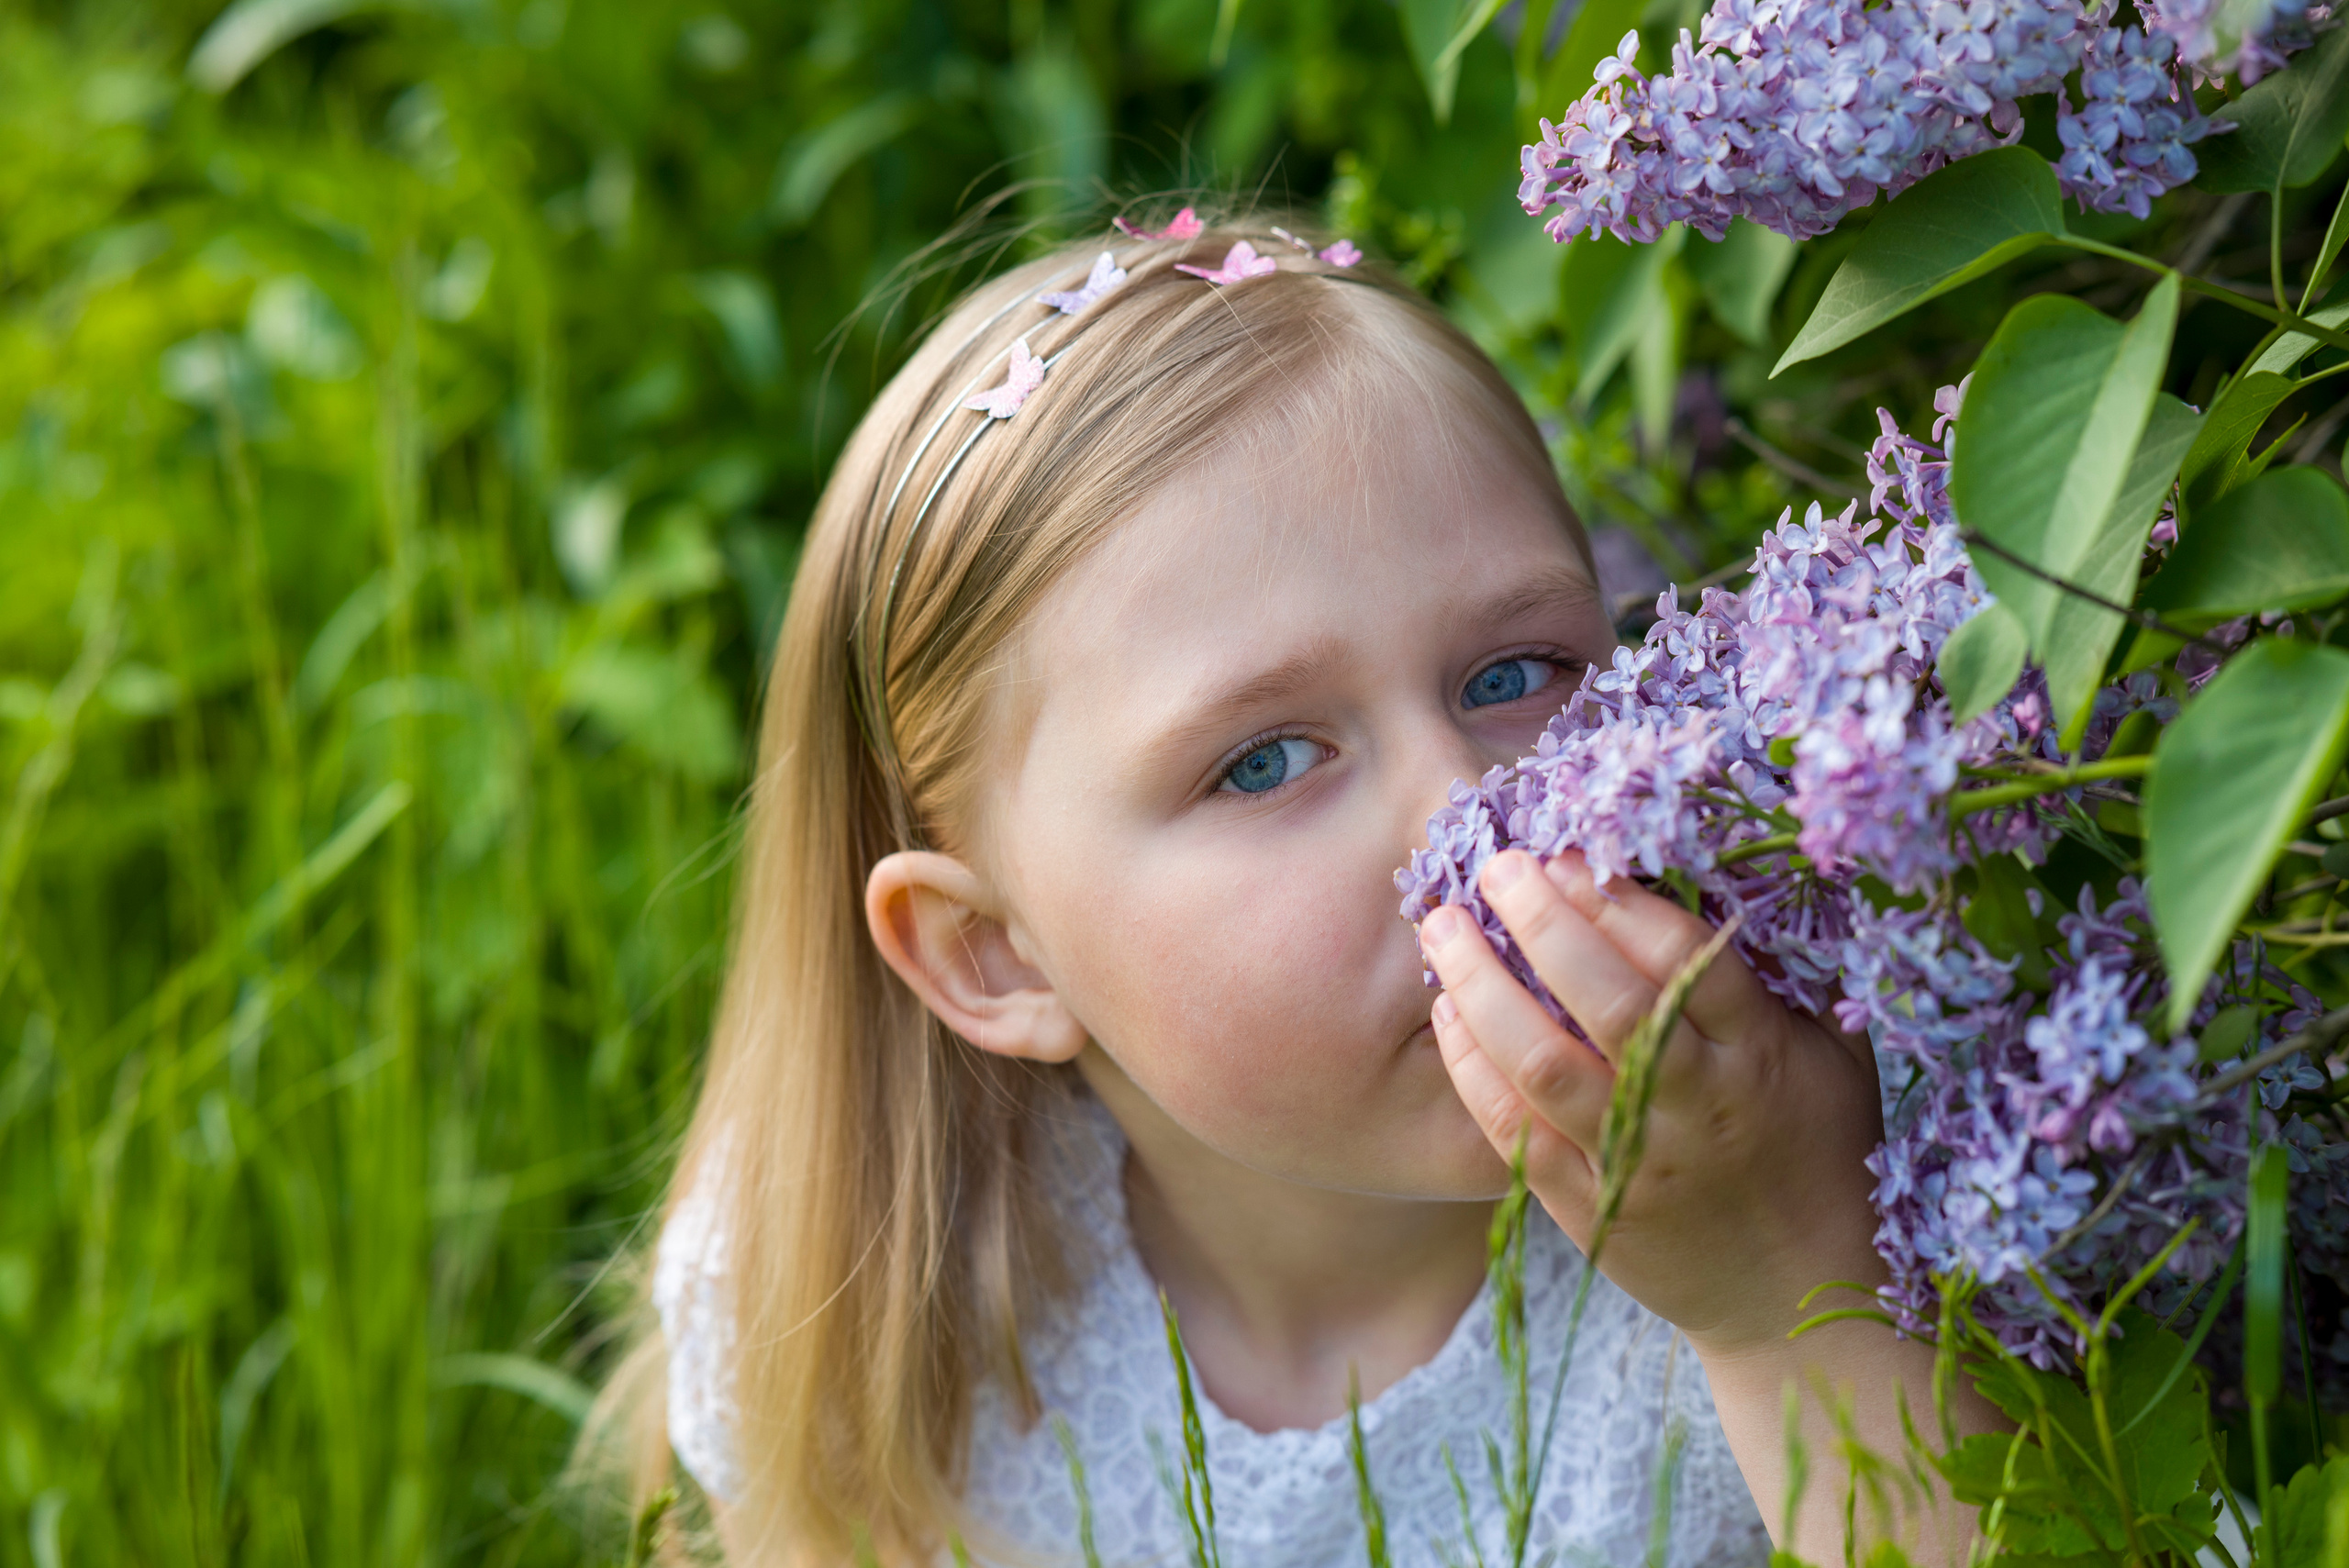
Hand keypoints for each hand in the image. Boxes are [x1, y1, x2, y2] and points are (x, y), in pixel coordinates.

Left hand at [1418, 848, 1886, 1359]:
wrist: (1799, 1302)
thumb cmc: (1819, 1156)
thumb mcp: (1834, 1062)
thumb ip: (1783, 980)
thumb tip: (1729, 880)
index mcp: (1762, 1057)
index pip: (1688, 960)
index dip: (1623, 901)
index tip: (1574, 854)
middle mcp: (1697, 1105)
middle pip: (1606, 1000)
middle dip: (1542, 921)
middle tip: (1497, 867)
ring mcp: (1637, 1161)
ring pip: (1543, 1063)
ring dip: (1483, 986)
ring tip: (1444, 926)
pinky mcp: (1589, 1210)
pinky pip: (1514, 1134)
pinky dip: (1472, 1069)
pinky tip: (1447, 1016)